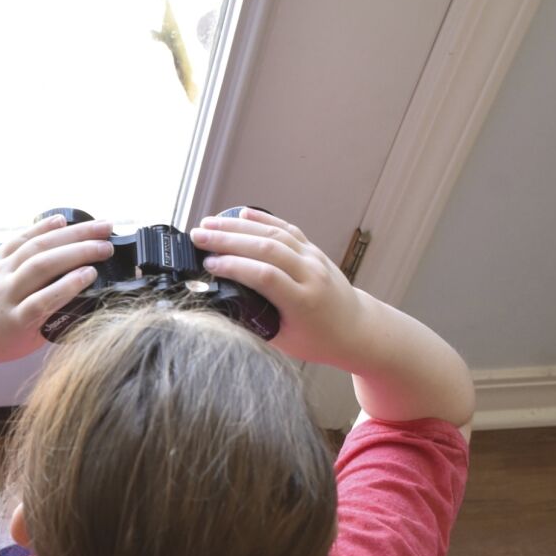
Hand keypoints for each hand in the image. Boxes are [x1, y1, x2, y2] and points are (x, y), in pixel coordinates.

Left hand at [0, 214, 113, 365]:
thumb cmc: (6, 341)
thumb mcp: (33, 341)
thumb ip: (57, 321)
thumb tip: (90, 298)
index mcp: (15, 320)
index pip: (43, 300)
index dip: (68, 285)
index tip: (93, 273)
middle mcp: (3, 293)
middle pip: (41, 266)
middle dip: (78, 252)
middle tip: (107, 246)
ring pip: (35, 247)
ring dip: (70, 235)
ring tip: (99, 228)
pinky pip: (20, 238)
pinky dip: (42, 227)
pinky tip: (63, 221)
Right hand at [188, 209, 370, 366]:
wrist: (357, 329)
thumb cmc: (321, 339)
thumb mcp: (284, 341)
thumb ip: (256, 323)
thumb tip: (222, 306)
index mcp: (303, 300)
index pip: (265, 276)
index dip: (234, 267)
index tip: (208, 265)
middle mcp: (310, 273)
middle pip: (266, 247)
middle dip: (228, 239)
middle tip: (198, 236)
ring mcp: (313, 258)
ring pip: (273, 233)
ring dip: (238, 226)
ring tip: (210, 224)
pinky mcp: (313, 250)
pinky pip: (286, 229)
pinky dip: (262, 219)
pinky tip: (242, 214)